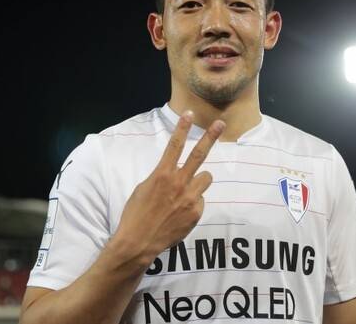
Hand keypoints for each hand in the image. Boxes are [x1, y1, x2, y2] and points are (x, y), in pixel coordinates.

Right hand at [113, 110, 224, 263]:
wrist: (139, 242)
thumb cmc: (136, 214)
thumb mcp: (144, 188)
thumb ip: (162, 178)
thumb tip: (174, 174)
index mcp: (162, 174)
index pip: (174, 146)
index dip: (182, 128)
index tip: (190, 114)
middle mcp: (179, 183)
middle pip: (199, 155)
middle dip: (210, 137)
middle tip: (220, 124)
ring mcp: (190, 198)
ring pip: (205, 178)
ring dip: (199, 181)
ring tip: (186, 192)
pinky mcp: (196, 212)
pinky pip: (200, 201)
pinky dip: (193, 204)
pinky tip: (180, 214)